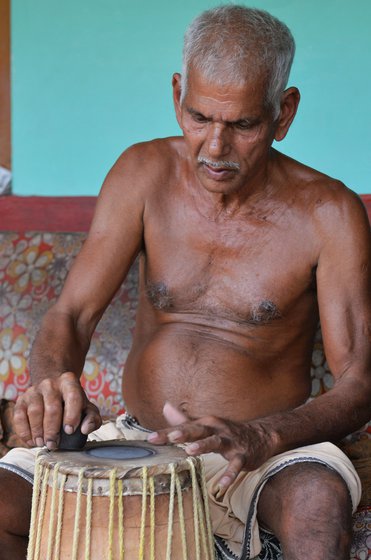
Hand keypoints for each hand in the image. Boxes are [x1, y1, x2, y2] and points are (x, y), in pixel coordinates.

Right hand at [14, 371, 101, 449]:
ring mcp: (34, 391)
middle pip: (52, 407)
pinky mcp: (22, 400)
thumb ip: (93, 419)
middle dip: (52, 429)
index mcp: (69, 382)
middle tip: (54, 444)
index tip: (70, 431)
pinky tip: (31, 441)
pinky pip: (19, 416)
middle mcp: (51, 384)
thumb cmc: (73, 402)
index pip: (73, 397)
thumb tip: (85, 429)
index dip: (72, 415)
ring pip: (34, 411)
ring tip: (42, 443)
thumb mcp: (87, 407)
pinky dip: (24, 431)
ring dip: (38, 431)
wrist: (53, 386)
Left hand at [148, 402, 276, 493]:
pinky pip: (235, 465)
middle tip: (170, 437)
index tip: (150, 439)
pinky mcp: (242, 455)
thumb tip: (165, 406)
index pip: (183, 428)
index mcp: (206, 424)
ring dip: (204, 445)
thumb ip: (184, 420)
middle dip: (184, 433)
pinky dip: (229, 474)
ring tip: (191, 451)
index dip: (167, 433)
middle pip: (198, 430)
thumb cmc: (228, 432)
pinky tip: (222, 484)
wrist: (261, 436)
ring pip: (215, 442)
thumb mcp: (206, 425)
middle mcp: (216, 430)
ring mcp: (230, 442)